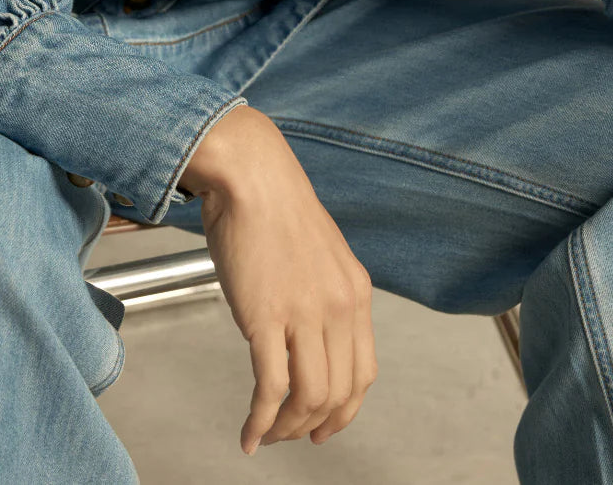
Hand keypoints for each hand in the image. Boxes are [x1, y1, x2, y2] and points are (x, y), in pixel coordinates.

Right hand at [189, 113, 377, 453]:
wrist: (252, 176)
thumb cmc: (274, 208)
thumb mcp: (321, 254)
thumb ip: (324, 294)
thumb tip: (310, 335)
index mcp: (356, 292)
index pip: (364, 373)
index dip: (344, 410)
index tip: (324, 426)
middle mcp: (339, 306)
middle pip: (339, 394)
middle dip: (314, 427)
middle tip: (291, 436)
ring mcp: (305, 313)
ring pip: (309, 399)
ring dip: (286, 429)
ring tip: (267, 435)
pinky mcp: (267, 317)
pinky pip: (271, 388)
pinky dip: (261, 421)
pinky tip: (249, 432)